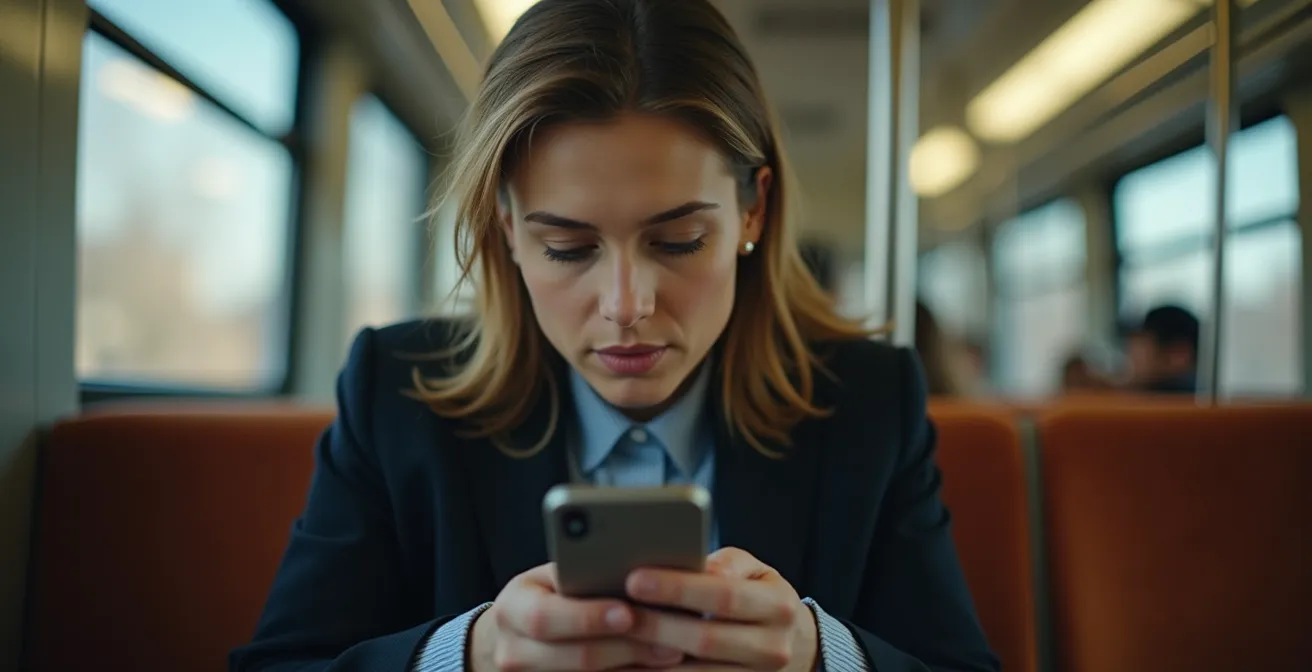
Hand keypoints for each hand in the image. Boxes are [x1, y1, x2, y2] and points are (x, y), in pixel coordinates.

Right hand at [470, 562, 686, 670]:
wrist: (519, 634)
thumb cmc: (548, 594)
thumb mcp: (552, 578)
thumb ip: (579, 574)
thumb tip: (634, 571)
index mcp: (512, 608)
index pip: (544, 617)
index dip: (588, 617)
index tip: (627, 612)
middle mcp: (513, 651)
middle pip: (575, 658)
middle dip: (626, 647)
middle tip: (669, 639)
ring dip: (635, 667)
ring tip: (672, 653)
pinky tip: (653, 668)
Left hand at [621, 547, 818, 670]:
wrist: (791, 641)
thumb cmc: (756, 593)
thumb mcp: (752, 570)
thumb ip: (723, 564)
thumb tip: (690, 562)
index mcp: (777, 606)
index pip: (724, 596)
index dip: (678, 589)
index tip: (635, 579)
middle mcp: (773, 648)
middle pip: (706, 639)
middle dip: (656, 627)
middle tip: (615, 614)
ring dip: (649, 663)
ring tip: (611, 646)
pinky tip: (627, 668)